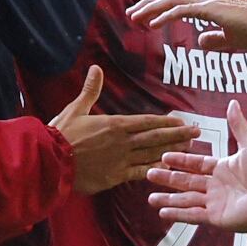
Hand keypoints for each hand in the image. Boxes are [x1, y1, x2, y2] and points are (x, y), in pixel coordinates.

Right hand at [48, 70, 194, 194]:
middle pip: (156, 137)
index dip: (166, 122)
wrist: (49, 160)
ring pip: (152, 154)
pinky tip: (169, 169)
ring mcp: (121, 160)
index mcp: (115, 124)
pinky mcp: (115, 176)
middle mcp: (122, 142)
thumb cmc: (60, 134)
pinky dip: (155, 170)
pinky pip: (140, 173)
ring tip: (189, 149)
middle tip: (197, 132)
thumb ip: (90, 90)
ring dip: (172, 151)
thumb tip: (95, 68)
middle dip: (178, 134)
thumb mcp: (75, 108)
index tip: (182, 121)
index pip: (147, 121)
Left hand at [126, 0, 246, 52]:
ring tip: (135, 17)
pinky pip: (182, 11)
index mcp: (210, 1)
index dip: (158, 6)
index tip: (143, 16)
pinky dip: (165, 16)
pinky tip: (152, 24)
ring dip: (150, 8)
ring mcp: (209, 0)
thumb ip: (215, 39)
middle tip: (130, 14)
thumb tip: (201, 41)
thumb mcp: (232, 39)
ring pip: (171, 0)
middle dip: (147, 4)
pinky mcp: (212, 9)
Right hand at [147, 100, 246, 228]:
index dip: (180, 160)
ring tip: (150, 198)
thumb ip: (238, 126)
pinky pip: (193, 215)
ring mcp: (215, 203)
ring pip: (186, 200)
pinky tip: (163, 213)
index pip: (195, 164)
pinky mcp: (216, 218)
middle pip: (186, 182)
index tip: (163, 155)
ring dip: (168, 199)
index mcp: (222, 169)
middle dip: (167, 178)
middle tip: (148, 174)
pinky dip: (178, 214)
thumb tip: (232, 102)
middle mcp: (216, 186)